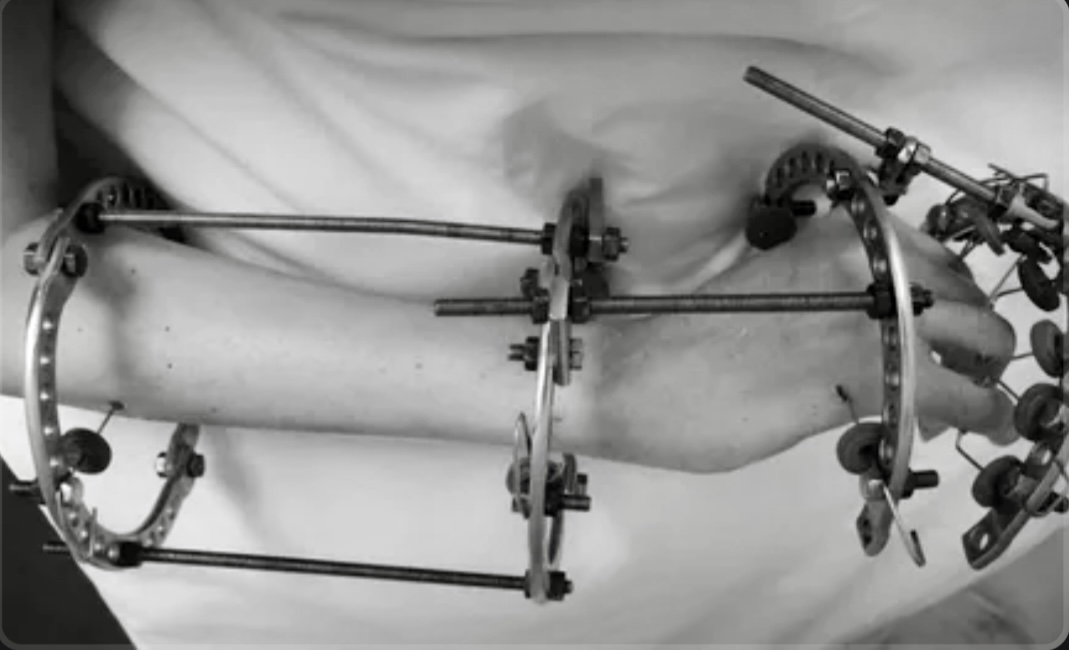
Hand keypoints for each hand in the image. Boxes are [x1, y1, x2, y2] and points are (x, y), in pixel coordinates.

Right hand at [589, 207, 1015, 472]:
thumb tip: (868, 324)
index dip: (942, 293)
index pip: (930, 254)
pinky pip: (954, 395)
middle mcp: (863, 264)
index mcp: (832, 237)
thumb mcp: (765, 290)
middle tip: (956, 366)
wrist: (629, 374)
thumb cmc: (680, 337)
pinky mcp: (867, 381)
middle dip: (970, 332)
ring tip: (974, 401)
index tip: (936, 323)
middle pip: (962, 292)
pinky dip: (974, 413)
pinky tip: (970, 425)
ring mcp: (872, 319)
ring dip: (983, 371)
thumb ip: (826, 296)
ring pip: (978, 339)